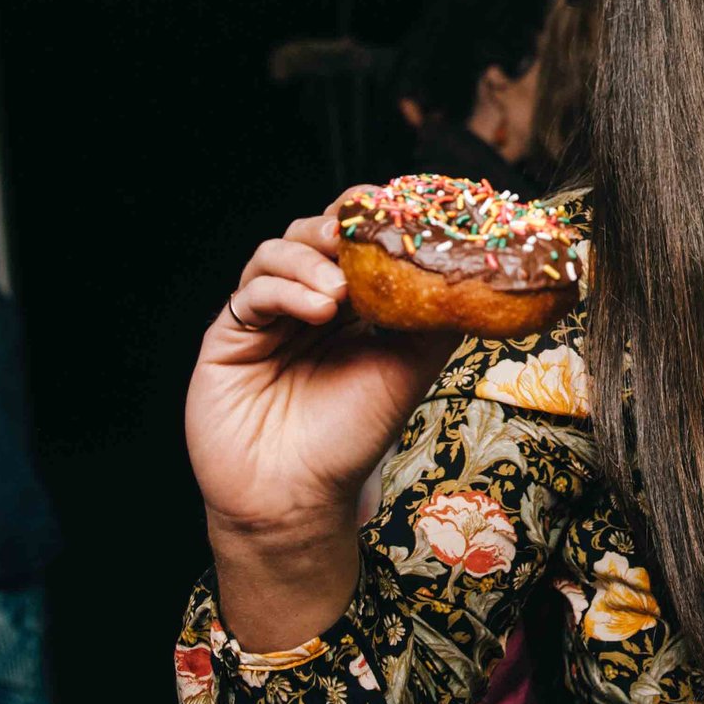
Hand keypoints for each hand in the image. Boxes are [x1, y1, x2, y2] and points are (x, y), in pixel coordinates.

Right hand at [187, 199, 460, 542]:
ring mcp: (266, 315)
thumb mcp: (408, 370)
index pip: (357, 242)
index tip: (400, 207)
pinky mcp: (229, 333)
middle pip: (315, 234)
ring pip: (278, 251)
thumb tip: (474, 277)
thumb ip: (435, 322)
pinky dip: (286, 288)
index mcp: (349, 307)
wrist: (294, 496)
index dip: (374, 219)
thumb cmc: (350, 438)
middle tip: (361, 232)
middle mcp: (305, 302)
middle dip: (340, 225)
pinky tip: (317, 309)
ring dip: (311, 258)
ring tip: (340, 290)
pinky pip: (252, 290)